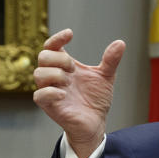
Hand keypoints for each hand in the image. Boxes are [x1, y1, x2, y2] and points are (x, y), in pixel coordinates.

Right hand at [33, 28, 125, 157]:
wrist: (96, 123)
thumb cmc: (95, 99)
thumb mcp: (105, 77)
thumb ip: (110, 61)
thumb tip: (120, 43)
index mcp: (64, 66)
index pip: (52, 47)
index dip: (57, 38)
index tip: (70, 34)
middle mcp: (55, 77)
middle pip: (43, 57)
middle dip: (59, 59)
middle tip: (73, 68)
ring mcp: (50, 91)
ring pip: (38, 74)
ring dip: (54, 74)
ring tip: (69, 82)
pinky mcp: (50, 107)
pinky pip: (39, 96)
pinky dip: (50, 92)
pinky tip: (64, 94)